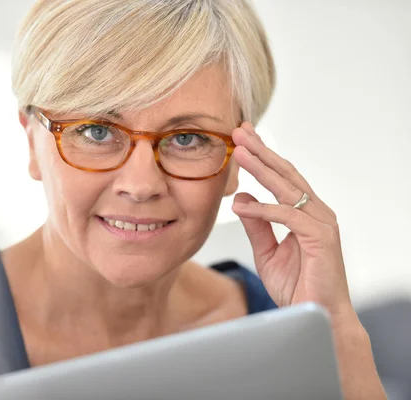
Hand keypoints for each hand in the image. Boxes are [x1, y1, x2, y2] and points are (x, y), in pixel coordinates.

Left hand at [230, 122, 354, 320]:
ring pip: (288, 188)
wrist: (315, 317)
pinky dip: (264, 209)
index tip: (242, 139)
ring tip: (239, 151)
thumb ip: (256, 225)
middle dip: (261, 151)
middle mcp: (316, 213)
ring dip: (261, 168)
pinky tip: (243, 205)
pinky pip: (288, 217)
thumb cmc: (297, 286)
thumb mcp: (266, 252)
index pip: (282, 178)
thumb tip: (242, 198)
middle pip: (285, 174)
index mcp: (305, 214)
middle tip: (240, 131)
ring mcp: (321, 223)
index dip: (262, 156)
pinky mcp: (321, 238)